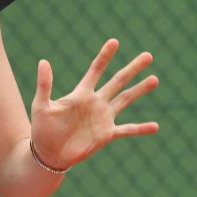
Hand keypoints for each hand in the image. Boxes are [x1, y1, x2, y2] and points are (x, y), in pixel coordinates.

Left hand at [30, 38, 158, 170]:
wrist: (48, 154)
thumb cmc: (42, 129)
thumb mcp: (41, 105)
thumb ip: (45, 84)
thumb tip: (43, 61)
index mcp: (81, 94)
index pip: (96, 70)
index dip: (105, 56)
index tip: (115, 41)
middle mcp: (95, 102)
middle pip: (118, 81)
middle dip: (133, 68)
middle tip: (148, 55)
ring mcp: (103, 118)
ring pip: (126, 100)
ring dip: (140, 90)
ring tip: (155, 78)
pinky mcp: (106, 134)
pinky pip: (127, 129)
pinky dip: (140, 128)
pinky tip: (155, 126)